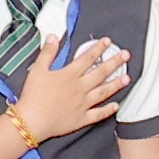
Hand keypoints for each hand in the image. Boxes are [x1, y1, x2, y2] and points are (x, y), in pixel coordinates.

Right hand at [3, 36, 137, 150]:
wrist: (32, 121)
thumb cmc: (33, 96)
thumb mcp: (37, 70)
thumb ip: (47, 53)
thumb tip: (53, 37)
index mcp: (69, 75)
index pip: (88, 58)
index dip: (99, 48)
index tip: (108, 42)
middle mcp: (80, 88)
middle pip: (101, 73)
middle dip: (115, 62)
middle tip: (126, 56)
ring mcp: (83, 104)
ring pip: (103, 92)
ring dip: (116, 84)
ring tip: (127, 78)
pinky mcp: (81, 119)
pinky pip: (98, 114)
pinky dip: (108, 110)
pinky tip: (116, 106)